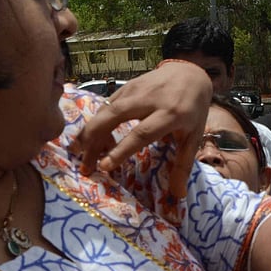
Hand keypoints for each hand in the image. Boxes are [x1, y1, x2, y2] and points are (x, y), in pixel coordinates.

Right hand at [71, 60, 212, 197]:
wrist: (191, 73)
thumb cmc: (193, 110)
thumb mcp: (193, 137)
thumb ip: (183, 165)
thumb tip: (178, 196)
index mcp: (171, 114)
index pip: (141, 133)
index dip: (121, 150)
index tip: (105, 166)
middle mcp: (150, 99)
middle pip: (115, 115)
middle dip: (95, 138)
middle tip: (83, 162)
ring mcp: (136, 90)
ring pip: (106, 108)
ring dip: (89, 130)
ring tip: (77, 151)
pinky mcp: (127, 86)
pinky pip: (107, 104)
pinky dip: (95, 121)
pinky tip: (88, 137)